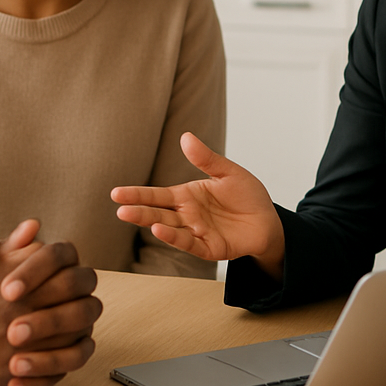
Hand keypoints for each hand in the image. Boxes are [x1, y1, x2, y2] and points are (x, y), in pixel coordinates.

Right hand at [111, 132, 285, 278]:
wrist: (269, 221)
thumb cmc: (247, 196)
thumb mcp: (228, 172)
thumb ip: (206, 159)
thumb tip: (185, 136)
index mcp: (188, 196)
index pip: (157, 195)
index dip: (137, 194)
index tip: (116, 193)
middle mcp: (187, 215)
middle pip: (157, 212)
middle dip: (137, 210)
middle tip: (118, 208)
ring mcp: (196, 232)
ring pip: (168, 228)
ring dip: (150, 223)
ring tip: (130, 216)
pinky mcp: (209, 248)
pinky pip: (189, 243)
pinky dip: (174, 238)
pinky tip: (159, 231)